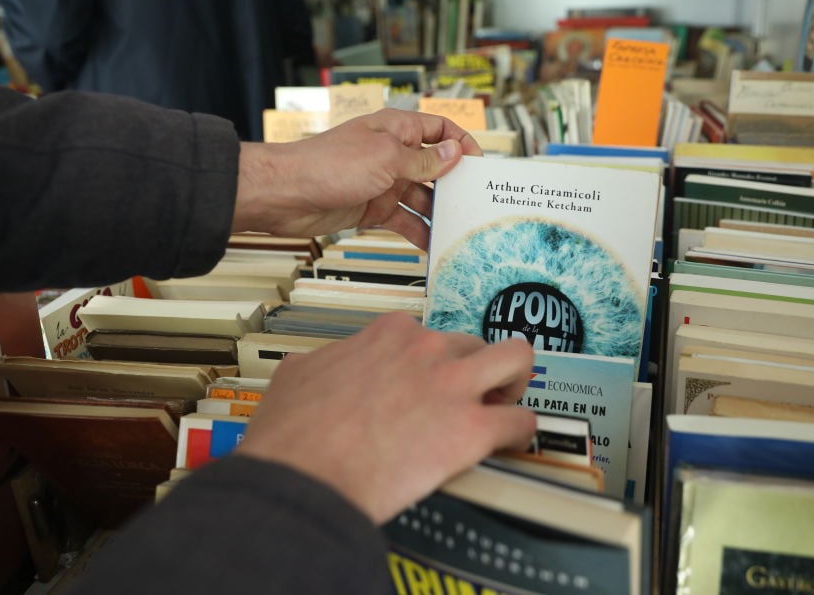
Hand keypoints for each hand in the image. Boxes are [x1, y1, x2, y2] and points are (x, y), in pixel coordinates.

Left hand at [233, 109, 481, 249]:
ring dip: (440, 213)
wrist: (286, 195)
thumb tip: (454, 155)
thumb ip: (423, 161)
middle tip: (477, 203)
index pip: (439, 129)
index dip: (461, 143)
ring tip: (460, 230)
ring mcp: (383, 182)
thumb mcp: (386, 159)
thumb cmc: (328, 165)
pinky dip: (419, 232)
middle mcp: (392, 154)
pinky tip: (434, 245)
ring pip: (422, 197)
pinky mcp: (372, 208)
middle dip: (455, 184)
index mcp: (396, 129)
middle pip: (435, 167)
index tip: (480, 165)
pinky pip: (404, 220)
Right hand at [234, 312, 536, 523]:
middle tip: (471, 396)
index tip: (429, 380)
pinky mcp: (471, 429)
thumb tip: (318, 367)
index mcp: (388, 335)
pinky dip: (521, 434)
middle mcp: (426, 350)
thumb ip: (323, 363)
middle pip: (476, 344)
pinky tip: (510, 445)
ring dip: (516, 382)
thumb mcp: (296, 375)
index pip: (428, 335)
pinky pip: (521, 421)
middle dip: (477, 370)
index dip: (432, 362)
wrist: (301, 479)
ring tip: (506, 406)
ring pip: (517, 360)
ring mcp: (452, 385)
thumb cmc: (292, 437)